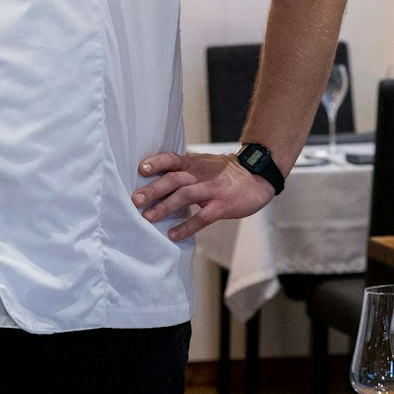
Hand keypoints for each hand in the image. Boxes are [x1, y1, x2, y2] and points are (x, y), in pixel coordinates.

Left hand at [131, 150, 275, 241]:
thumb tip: (157, 178)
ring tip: (148, 217)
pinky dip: (187, 226)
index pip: (172, 159)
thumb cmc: (226, 173)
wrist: (258, 176)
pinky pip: (202, 217)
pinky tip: (173, 235)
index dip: (156, 162)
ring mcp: (212, 190)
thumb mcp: (205, 164)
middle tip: (136, 200)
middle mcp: (200, 175)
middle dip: (153, 189)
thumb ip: (184, 169)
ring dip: (165, 207)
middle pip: (173, 179)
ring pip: (185, 196)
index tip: (141, 169)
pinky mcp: (222, 206)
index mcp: (194, 163)